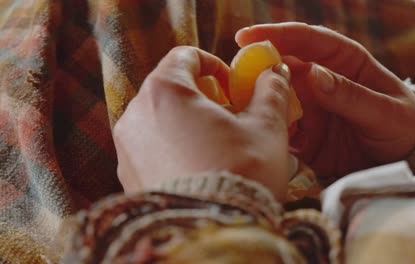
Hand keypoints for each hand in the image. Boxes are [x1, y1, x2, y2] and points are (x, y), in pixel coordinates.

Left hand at [113, 46, 291, 199]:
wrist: (212, 235)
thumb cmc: (241, 175)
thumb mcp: (266, 128)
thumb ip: (270, 93)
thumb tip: (274, 74)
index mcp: (165, 91)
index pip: (185, 56)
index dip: (213, 65)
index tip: (232, 85)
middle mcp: (135, 115)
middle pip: (169, 88)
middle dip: (200, 96)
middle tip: (228, 116)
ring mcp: (126, 148)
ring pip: (158, 119)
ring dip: (186, 122)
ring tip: (215, 145)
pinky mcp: (127, 177)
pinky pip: (150, 148)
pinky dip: (171, 147)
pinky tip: (198, 167)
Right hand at [236, 23, 414, 180]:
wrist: (407, 161)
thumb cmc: (403, 127)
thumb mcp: (384, 111)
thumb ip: (349, 95)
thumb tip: (313, 75)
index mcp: (343, 62)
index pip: (307, 40)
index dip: (277, 35)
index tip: (247, 37)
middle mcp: (320, 82)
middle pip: (280, 70)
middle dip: (255, 72)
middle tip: (231, 80)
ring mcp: (310, 109)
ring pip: (274, 100)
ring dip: (256, 105)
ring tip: (240, 112)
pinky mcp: (304, 136)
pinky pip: (280, 131)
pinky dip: (267, 132)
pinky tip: (256, 137)